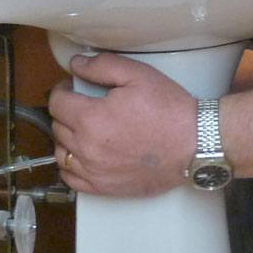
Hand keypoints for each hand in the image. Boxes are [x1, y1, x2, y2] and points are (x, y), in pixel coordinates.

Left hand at [49, 53, 196, 196]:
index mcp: (91, 118)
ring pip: (61, 152)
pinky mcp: (105, 187)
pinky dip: (70, 165)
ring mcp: (94, 171)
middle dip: (66, 111)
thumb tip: (76, 65)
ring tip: (83, 129)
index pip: (57, 103)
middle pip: (57, 126)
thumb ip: (102, 66)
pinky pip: (71, 178)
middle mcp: (86, 147)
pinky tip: (82, 155)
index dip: (63, 90)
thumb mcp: (138, 75)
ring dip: (66, 138)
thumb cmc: (169, 109)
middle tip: (83, 104)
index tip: (73, 87)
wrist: (195, 144)